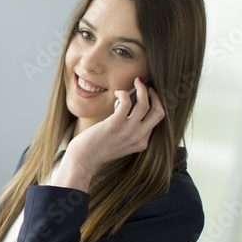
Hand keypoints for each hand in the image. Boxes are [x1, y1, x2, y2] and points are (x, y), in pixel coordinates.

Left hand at [53, 77, 164, 192]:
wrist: (82, 159)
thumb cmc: (98, 148)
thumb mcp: (121, 143)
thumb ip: (130, 131)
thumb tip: (131, 106)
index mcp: (141, 142)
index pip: (156, 121)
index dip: (155, 105)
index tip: (149, 96)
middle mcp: (138, 138)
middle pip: (158, 113)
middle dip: (156, 96)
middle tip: (149, 87)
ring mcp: (127, 132)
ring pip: (144, 105)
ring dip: (142, 89)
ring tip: (137, 82)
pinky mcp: (114, 125)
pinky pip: (126, 103)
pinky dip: (123, 94)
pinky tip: (118, 93)